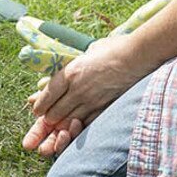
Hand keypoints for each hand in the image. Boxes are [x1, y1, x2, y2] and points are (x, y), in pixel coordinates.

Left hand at [20, 36, 146, 157]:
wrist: (138, 56)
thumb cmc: (113, 49)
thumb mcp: (87, 53)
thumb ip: (70, 67)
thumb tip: (52, 79)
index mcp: (70, 72)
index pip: (47, 95)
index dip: (40, 105)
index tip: (38, 110)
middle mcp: (77, 89)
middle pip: (54, 113)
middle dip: (48, 119)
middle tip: (47, 120)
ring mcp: (92, 101)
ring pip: (68, 122)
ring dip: (61, 126)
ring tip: (59, 126)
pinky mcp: (104, 109)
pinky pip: (86, 124)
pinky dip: (79, 127)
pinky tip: (77, 126)